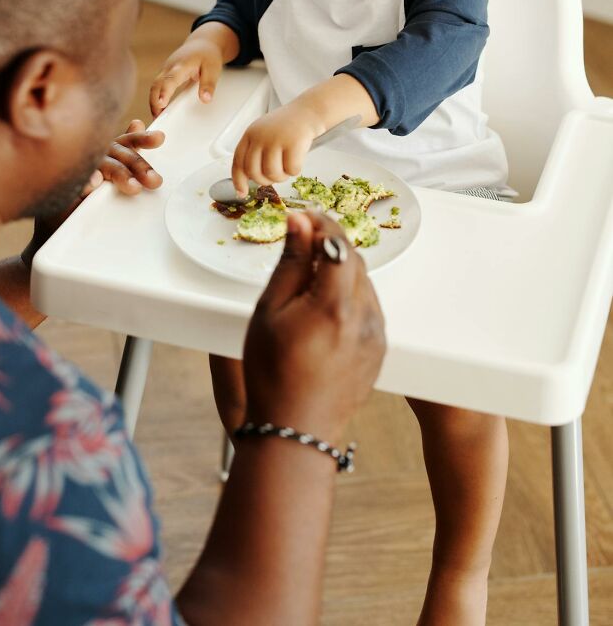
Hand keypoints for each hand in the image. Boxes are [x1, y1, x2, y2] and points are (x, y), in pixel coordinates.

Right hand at [23, 119, 163, 263]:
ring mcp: (78, 169)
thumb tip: (137, 123)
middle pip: (119, 154)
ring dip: (119, 173)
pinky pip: (76, 182)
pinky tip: (94, 183)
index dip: (143, 139)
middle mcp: (93, 156)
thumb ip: (125, 151)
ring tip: (134, 187)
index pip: (127, 142)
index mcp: (107, 151)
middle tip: (154, 181)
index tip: (160, 138)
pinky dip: (87, 181)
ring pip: (103, 165)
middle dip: (139, 166)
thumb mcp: (110, 170)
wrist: (59, 220)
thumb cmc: (88, 193)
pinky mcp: (64, 187)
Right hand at [150, 36, 223, 115]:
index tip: (161, 104)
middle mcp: (170, 67)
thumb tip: (205, 99)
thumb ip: (208, 84)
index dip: (165, 92)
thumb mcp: (213, 68)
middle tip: (157, 118)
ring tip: (157, 117)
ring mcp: (165, 70)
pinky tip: (160, 109)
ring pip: (154, 86)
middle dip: (154, 101)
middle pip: (156, 85)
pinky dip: (156, 98)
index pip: (170, 79)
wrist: (202, 43)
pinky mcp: (165, 74)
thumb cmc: (207, 55)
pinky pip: (157, 87)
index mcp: (181, 65)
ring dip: (154, 101)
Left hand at [231, 102, 322, 195]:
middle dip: (265, 180)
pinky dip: (295, 170)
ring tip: (287, 167)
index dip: (239, 180)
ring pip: (272, 173)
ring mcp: (276, 139)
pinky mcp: (293, 143)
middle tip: (275, 177)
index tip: (242, 193)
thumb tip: (247, 181)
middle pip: (254, 172)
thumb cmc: (286, 127)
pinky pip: (291, 170)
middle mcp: (260, 136)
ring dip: (281, 177)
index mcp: (250, 134)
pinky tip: (297, 160)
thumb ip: (254, 153)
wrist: (308, 111)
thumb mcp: (264, 134)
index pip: (238, 162)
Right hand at [243, 210, 384, 445]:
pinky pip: (367, 306)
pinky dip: (348, 294)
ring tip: (307, 278)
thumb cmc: (272, 373)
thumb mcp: (269, 311)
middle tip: (301, 242)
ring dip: (340, 269)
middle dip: (330, 244)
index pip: (338, 243)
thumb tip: (300, 222)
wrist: (295, 432)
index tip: (303, 217)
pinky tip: (322, 306)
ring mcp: (377, 334)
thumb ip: (290, 262)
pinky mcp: (379, 348)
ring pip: (363, 282)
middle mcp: (365, 316)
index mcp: (336, 305)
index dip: (321, 223)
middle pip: (354, 259)